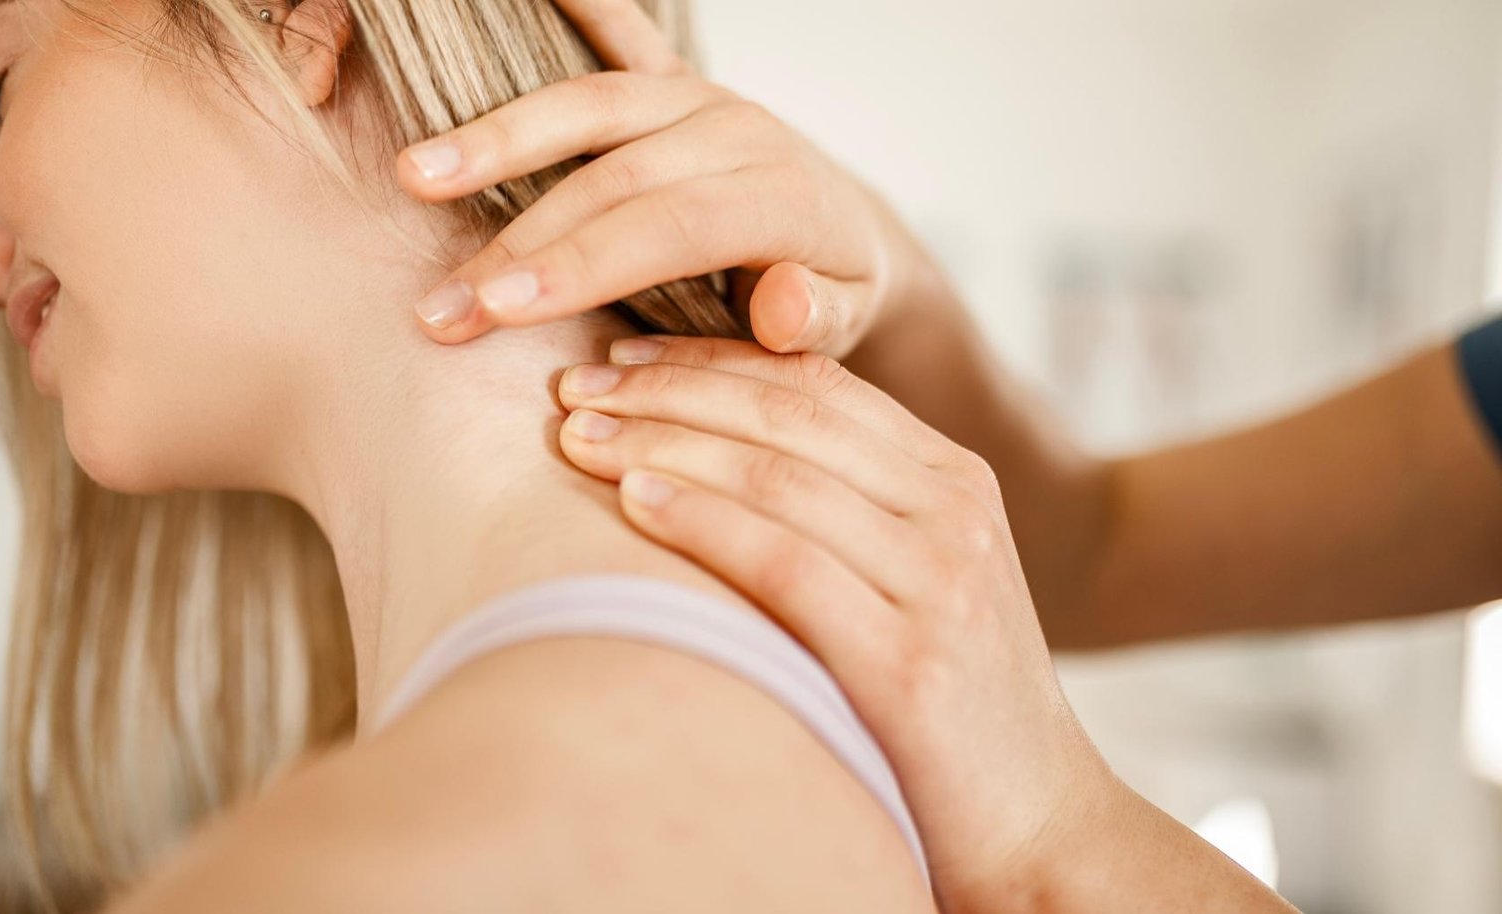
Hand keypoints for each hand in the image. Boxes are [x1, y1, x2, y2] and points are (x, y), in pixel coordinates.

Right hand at [395, 0, 928, 357]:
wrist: (852, 232)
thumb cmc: (833, 293)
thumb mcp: (846, 322)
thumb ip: (814, 322)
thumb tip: (780, 305)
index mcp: (781, 198)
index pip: (669, 227)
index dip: (579, 264)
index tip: (498, 308)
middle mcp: (736, 132)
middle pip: (611, 179)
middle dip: (516, 244)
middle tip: (436, 307)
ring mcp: (699, 99)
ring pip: (589, 107)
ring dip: (496, 140)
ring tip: (413, 178)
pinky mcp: (673, 82)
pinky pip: (618, 34)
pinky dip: (576, 6)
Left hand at [550, 335, 1121, 909]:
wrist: (1039, 826)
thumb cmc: (951, 704)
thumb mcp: (919, 579)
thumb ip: (850, 511)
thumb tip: (714, 457)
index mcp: (954, 479)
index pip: (816, 385)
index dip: (709, 359)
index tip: (619, 355)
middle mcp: (953, 512)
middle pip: (788, 418)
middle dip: (669, 390)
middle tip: (574, 385)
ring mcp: (940, 582)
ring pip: (779, 478)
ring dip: (664, 446)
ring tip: (577, 437)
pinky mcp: (911, 662)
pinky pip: (785, 564)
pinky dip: (702, 523)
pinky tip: (635, 502)